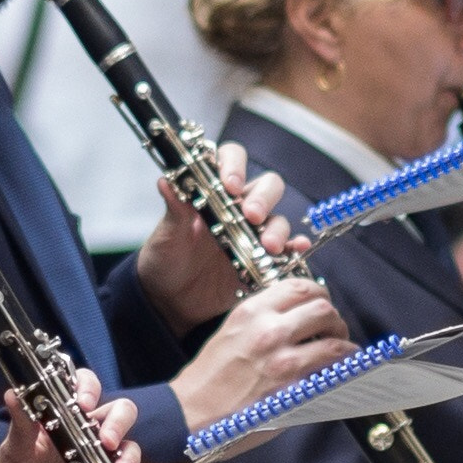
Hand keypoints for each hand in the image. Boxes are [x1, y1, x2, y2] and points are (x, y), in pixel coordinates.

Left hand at [0, 369, 145, 462]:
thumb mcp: (14, 452)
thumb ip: (20, 425)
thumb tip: (13, 393)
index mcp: (64, 417)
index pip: (84, 388)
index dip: (89, 388)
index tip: (84, 404)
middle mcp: (88, 433)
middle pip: (118, 412)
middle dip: (118, 422)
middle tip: (107, 441)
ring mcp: (102, 459)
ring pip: (129, 444)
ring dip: (130, 455)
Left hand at [136, 143, 300, 335]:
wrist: (170, 301)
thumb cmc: (165, 260)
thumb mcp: (165, 236)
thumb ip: (174, 210)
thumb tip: (165, 181)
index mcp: (212, 192)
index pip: (231, 161)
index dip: (234, 166)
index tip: (230, 185)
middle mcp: (236, 207)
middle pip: (265, 186)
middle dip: (263, 198)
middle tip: (252, 215)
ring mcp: (251, 233)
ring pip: (277, 218)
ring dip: (277, 228)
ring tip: (267, 245)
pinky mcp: (261, 259)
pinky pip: (286, 249)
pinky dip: (294, 247)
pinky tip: (297, 249)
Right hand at [170, 277, 356, 433]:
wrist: (193, 413)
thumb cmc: (209, 379)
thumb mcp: (230, 333)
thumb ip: (262, 320)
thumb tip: (296, 317)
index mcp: (250, 312)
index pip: (298, 286)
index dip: (318, 292)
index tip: (321, 302)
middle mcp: (267, 329)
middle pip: (322, 306)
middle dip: (334, 316)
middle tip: (334, 328)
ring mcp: (282, 358)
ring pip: (334, 336)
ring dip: (344, 341)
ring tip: (342, 350)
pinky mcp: (293, 386)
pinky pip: (332, 368)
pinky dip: (344, 367)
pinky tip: (343, 369)